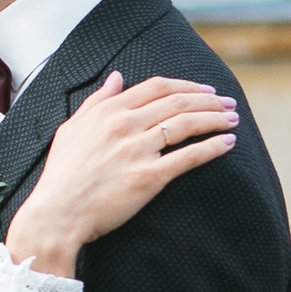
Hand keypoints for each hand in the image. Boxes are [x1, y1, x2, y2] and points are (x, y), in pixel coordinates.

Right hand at [4, 73, 238, 275]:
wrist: (57, 214)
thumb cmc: (62, 174)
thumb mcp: (71, 129)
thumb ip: (97, 101)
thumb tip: (117, 77)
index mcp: (108, 111)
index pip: (157, 87)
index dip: (186, 85)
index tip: (205, 91)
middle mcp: (125, 125)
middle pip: (178, 102)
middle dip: (209, 100)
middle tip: (229, 104)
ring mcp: (138, 150)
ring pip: (187, 124)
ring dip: (216, 119)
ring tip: (233, 120)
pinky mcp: (149, 177)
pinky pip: (189, 156)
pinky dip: (212, 147)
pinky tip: (227, 143)